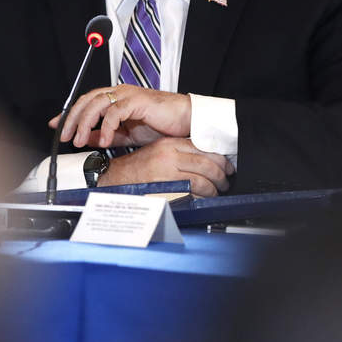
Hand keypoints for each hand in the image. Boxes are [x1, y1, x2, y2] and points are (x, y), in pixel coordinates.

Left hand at [50, 86, 191, 149]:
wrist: (186, 122)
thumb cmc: (162, 125)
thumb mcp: (126, 134)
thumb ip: (106, 135)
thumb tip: (85, 139)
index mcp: (117, 97)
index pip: (87, 101)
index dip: (70, 113)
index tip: (56, 125)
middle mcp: (120, 92)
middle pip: (87, 100)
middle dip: (72, 118)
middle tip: (64, 136)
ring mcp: (128, 95)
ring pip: (97, 104)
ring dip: (84, 123)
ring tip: (79, 141)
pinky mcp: (137, 101)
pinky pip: (115, 113)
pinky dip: (105, 127)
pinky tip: (103, 141)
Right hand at [97, 137, 233, 196]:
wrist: (114, 177)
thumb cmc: (136, 168)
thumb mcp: (158, 152)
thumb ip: (179, 153)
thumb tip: (202, 160)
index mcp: (170, 143)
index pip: (204, 148)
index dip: (221, 159)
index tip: (227, 167)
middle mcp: (170, 154)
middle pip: (208, 163)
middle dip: (222, 175)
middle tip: (226, 182)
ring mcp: (168, 169)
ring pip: (203, 178)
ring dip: (215, 188)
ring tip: (217, 192)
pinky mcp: (165, 184)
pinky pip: (193, 190)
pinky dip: (203, 196)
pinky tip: (205, 198)